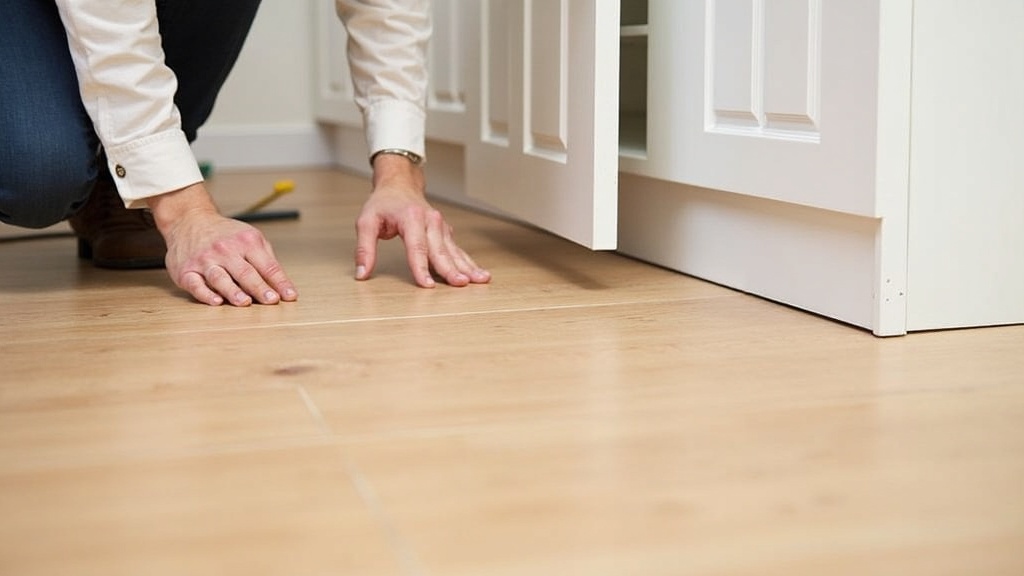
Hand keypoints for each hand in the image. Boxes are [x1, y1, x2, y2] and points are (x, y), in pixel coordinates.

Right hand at [147, 183, 297, 305]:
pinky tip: (216, 301)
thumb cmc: (225, 234)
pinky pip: (196, 284)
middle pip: (245, 273)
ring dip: (233, 291)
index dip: (279, 282)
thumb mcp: (251, 238)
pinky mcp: (186, 271)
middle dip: (259, 287)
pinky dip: (205, 294)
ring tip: (244, 302)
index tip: (290, 296)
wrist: (189, 220)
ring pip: (220, 278)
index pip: (267, 266)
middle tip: (271, 300)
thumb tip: (284, 287)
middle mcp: (225, 250)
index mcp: (246, 242)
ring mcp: (205, 261)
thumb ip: (267, 261)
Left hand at [354, 154, 490, 287]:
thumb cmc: (383, 204)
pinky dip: (468, 262)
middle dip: (451, 269)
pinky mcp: (445, 232)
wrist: (399, 185)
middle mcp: (430, 221)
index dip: (421, 267)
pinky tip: (478, 273)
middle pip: (440, 250)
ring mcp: (440, 226)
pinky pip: (457, 250)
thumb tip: (362, 273)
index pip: (416, 246)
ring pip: (454, 250)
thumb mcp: (366, 222)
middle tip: (461, 284)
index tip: (427, 284)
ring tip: (481, 279)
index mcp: (411, 217)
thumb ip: (364, 249)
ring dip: (468, 266)